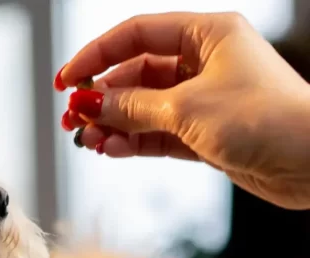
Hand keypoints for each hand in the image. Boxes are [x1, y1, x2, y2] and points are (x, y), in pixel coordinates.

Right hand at [56, 12, 309, 209]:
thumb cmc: (264, 119)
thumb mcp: (185, 108)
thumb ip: (130, 107)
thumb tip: (86, 105)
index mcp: (207, 35)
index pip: (136, 35)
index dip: (96, 55)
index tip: (66, 81)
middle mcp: (205, 62)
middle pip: (135, 73)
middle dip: (102, 99)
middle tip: (72, 120)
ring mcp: (204, 99)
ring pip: (143, 107)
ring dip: (113, 124)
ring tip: (88, 142)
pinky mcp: (205, 133)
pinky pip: (156, 132)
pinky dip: (132, 141)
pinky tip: (111, 149)